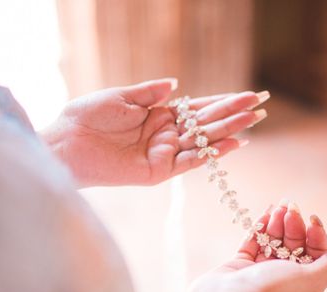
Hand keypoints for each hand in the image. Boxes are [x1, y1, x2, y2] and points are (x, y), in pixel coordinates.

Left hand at [40, 78, 268, 186]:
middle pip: (206, 123)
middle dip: (234, 113)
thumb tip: (176, 84)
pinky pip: (190, 162)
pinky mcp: (158, 171)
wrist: (66, 144)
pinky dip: (211, 153)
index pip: (198, 107)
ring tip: (254, 120)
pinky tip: (232, 143)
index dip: (223, 101)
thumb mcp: (121, 97)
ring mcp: (164, 153)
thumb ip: (150, 93)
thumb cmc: (86, 117)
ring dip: (228, 130)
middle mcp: (165, 134)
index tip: (247, 95)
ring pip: (203, 141)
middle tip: (261, 105)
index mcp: (158, 114)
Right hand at [172, 201, 326, 291]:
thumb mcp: (310, 280)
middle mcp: (284, 282)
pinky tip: (267, 212)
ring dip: (279, 224)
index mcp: (305, 289)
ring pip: (273, 243)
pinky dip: (260, 228)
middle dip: (296, 227)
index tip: (313, 222)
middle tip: (292, 209)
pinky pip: (252, 244)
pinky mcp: (239, 269)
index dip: (317, 238)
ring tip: (280, 206)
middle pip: (294, 248)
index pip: (316, 257)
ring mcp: (260, 275)